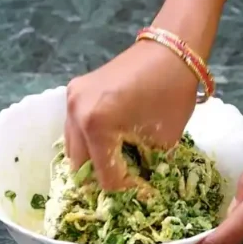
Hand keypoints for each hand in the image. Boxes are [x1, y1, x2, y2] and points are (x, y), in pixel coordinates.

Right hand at [65, 41, 197, 190]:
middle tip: (125, 184)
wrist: (169, 50)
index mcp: (97, 126)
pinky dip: (88, 141)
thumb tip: (136, 190)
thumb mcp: (163, 140)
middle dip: (103, 178)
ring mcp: (71, 100)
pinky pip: (74, 127)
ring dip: (92, 161)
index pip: (106, 176)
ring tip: (116, 166)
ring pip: (73, 148)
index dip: (126, 190)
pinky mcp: (73, 91)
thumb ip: (145, 168)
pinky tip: (107, 145)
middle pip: (81, 166)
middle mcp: (76, 113)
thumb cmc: (171, 94)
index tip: (143, 193)